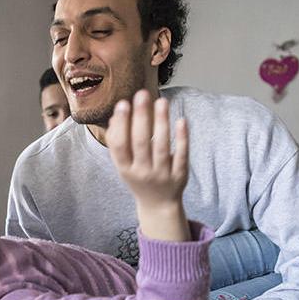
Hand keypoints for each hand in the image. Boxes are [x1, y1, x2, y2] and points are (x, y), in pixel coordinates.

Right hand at [107, 90, 189, 240]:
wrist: (158, 205)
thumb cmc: (138, 178)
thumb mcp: (123, 164)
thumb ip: (118, 142)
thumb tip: (116, 115)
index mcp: (125, 169)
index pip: (120, 145)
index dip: (121, 124)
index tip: (123, 103)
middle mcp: (142, 172)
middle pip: (141, 142)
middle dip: (141, 117)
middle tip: (142, 94)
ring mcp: (162, 174)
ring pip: (162, 146)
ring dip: (161, 122)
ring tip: (162, 101)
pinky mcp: (180, 175)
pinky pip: (181, 155)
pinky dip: (182, 138)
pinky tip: (181, 120)